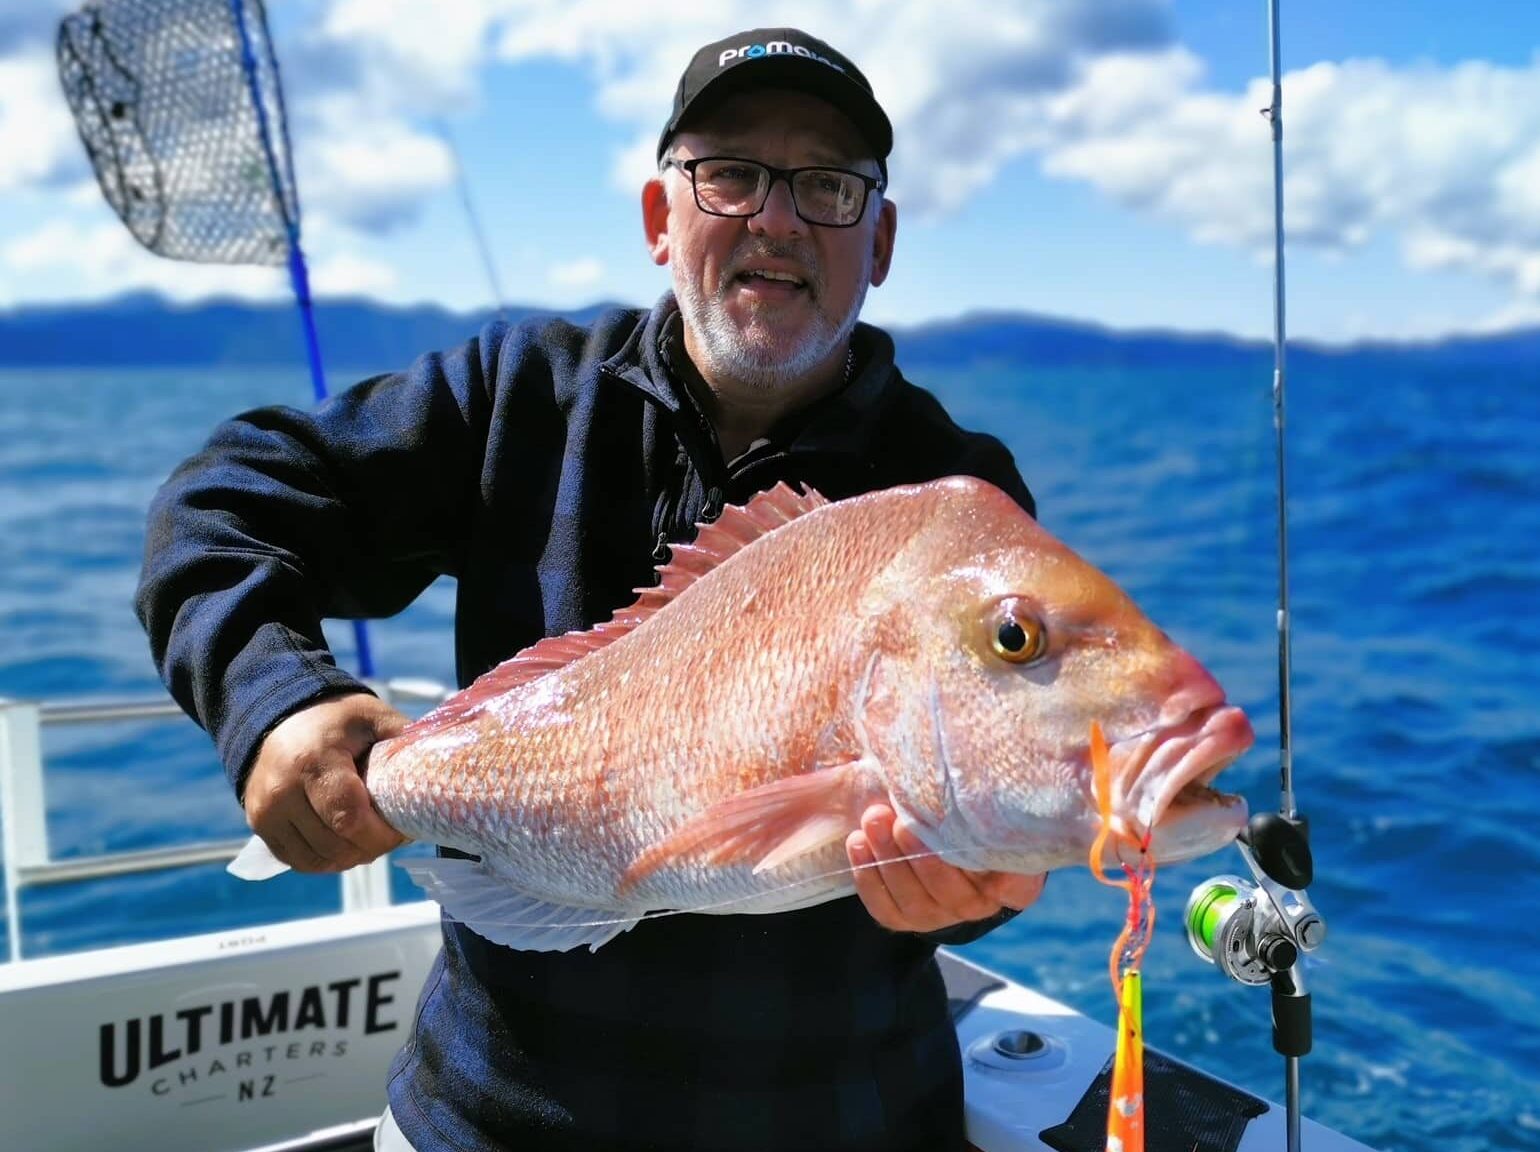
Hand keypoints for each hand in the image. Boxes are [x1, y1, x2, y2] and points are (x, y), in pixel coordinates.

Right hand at [242, 692, 407, 872]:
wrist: (279, 717)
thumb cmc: (334, 720)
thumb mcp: (372, 717)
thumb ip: (404, 739)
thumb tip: (444, 763)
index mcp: (314, 762)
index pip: (350, 819)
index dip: (382, 835)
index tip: (404, 829)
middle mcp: (283, 791)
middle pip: (336, 846)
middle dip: (373, 847)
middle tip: (393, 834)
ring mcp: (266, 812)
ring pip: (318, 860)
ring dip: (351, 857)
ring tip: (370, 837)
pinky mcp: (259, 826)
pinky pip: (298, 861)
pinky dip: (327, 859)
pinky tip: (345, 841)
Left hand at [846, 804, 1046, 933]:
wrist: (924, 829)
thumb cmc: (957, 808)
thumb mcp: (972, 799)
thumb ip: (976, 792)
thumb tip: (974, 757)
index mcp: (1011, 880)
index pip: (1018, 886)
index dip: (1004, 872)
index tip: (981, 838)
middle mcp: (978, 904)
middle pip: (954, 893)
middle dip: (923, 856)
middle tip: (903, 822)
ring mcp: (940, 915)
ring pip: (915, 900)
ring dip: (890, 859)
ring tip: (873, 820)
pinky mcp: (905, 919)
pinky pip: (885, 908)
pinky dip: (868, 876)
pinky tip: (858, 843)